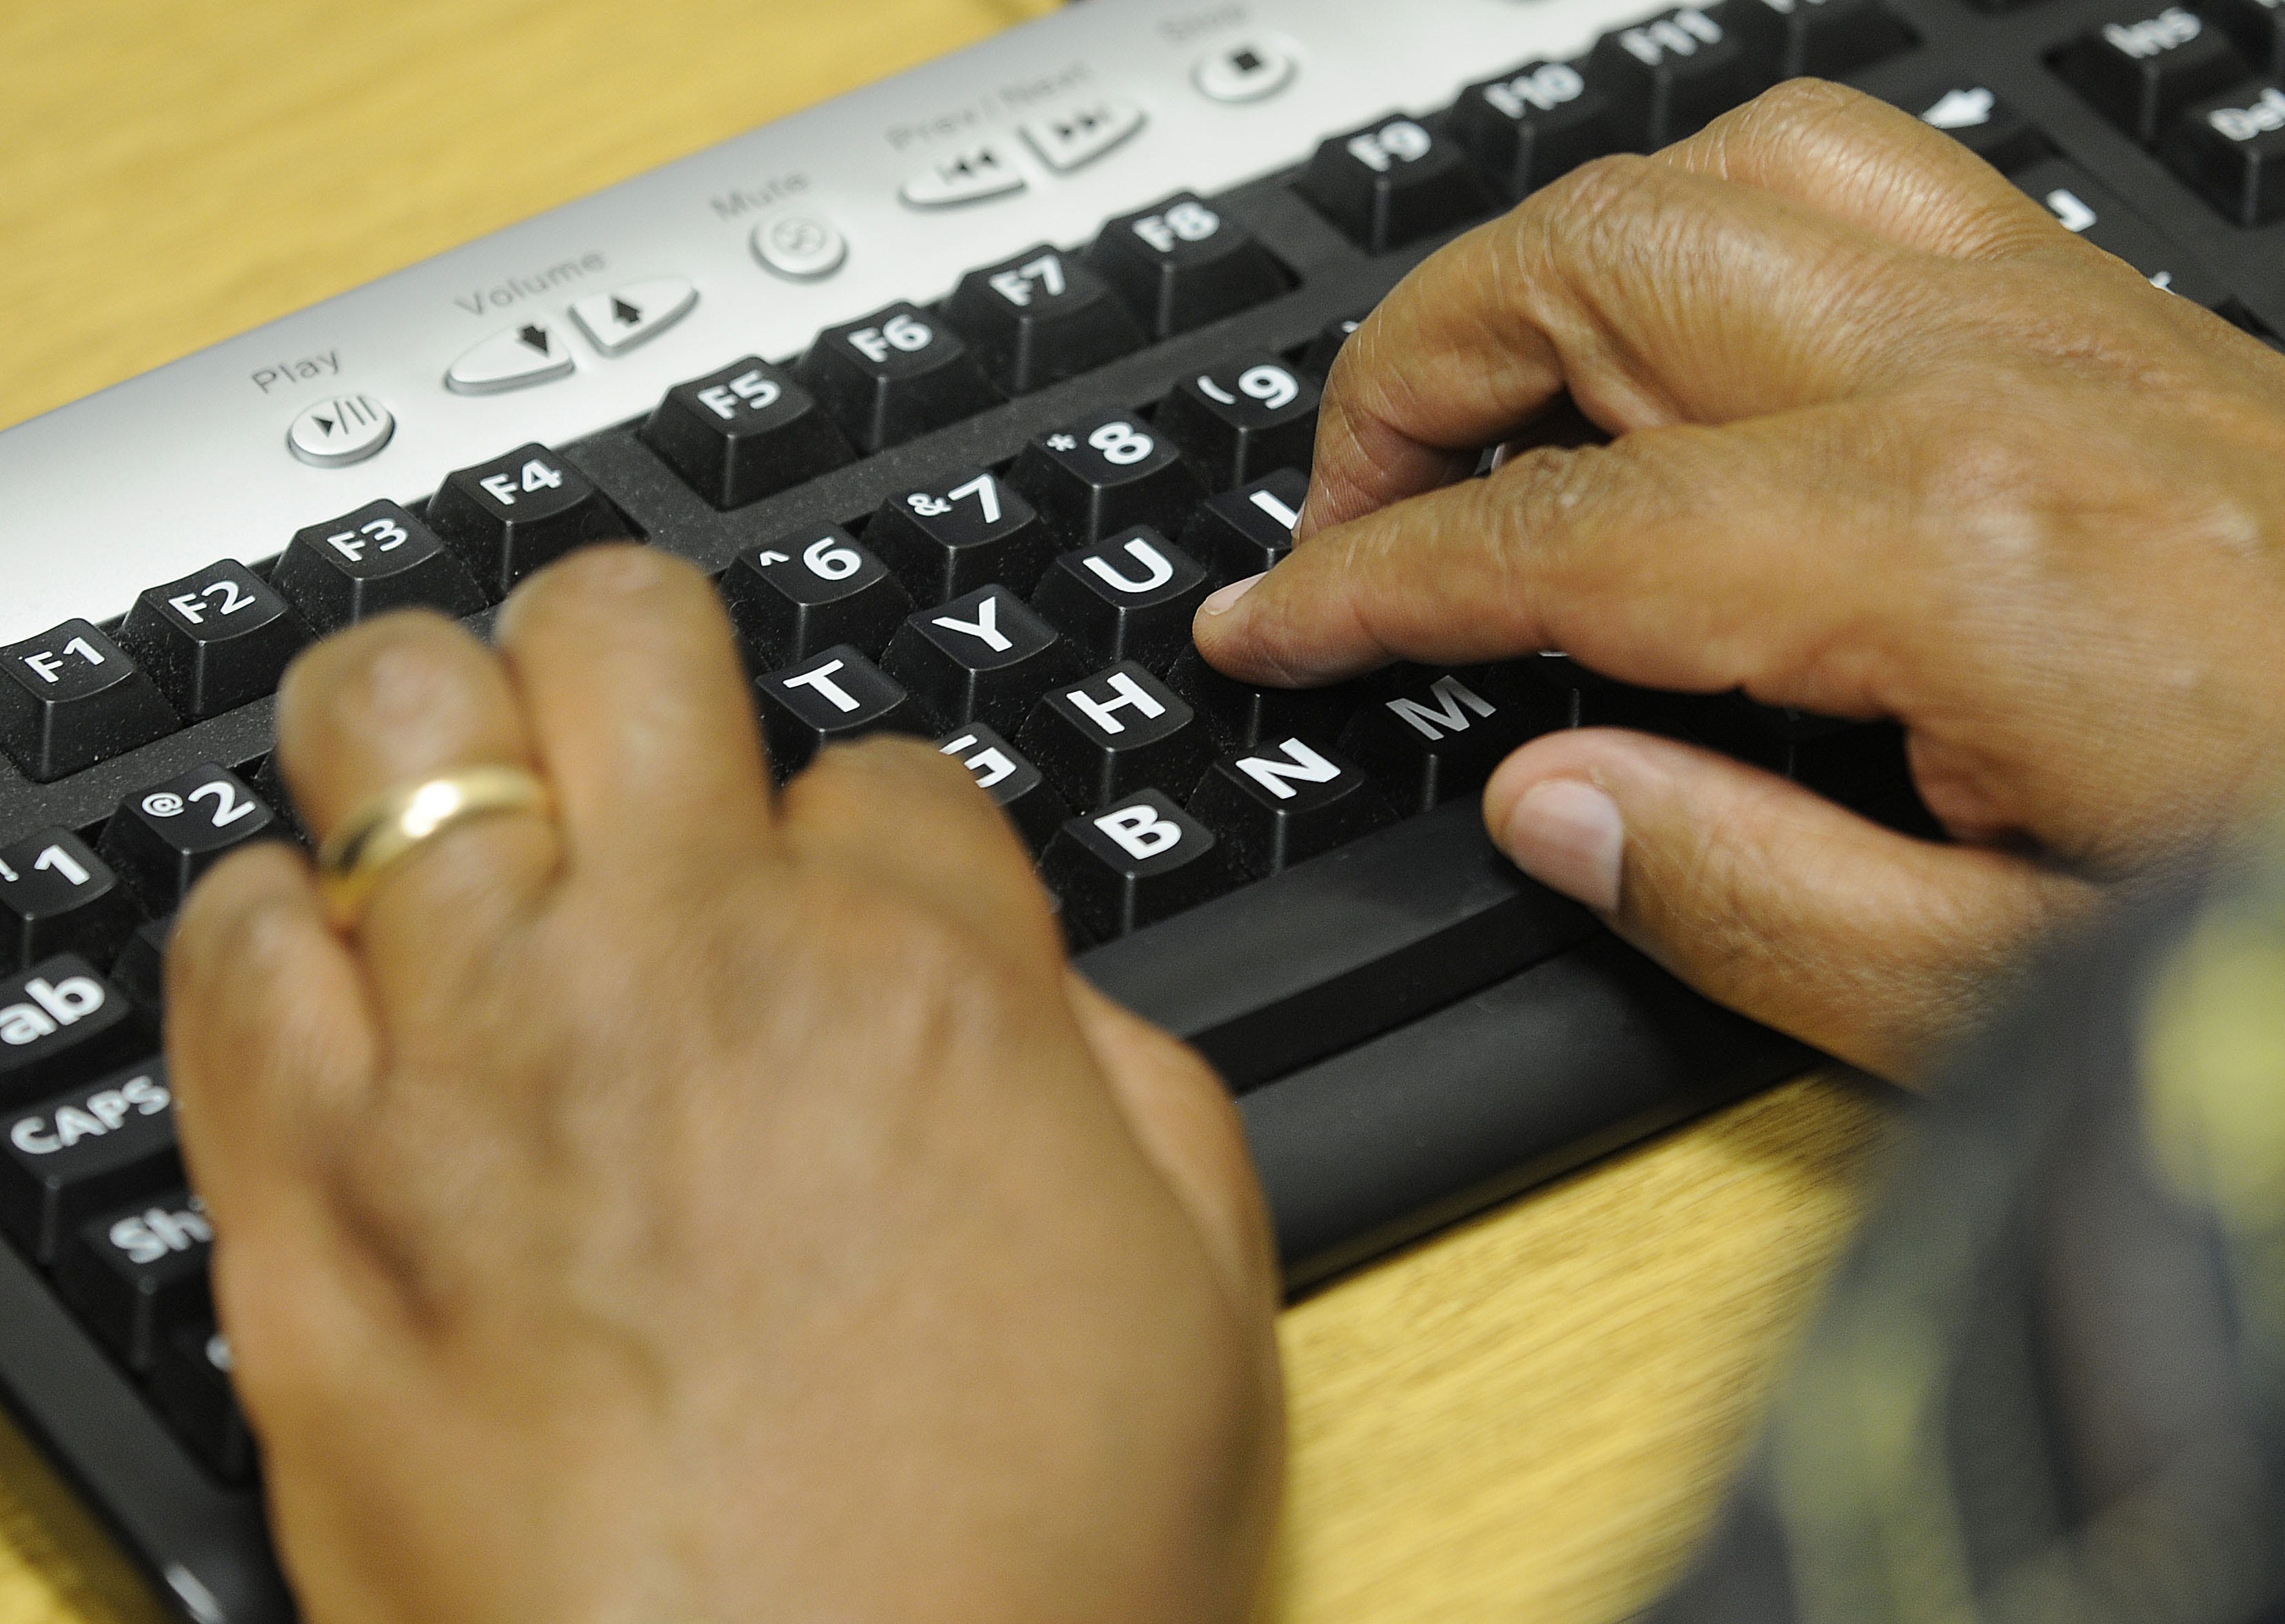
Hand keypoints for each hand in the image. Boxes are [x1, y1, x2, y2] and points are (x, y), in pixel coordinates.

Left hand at [168, 546, 1281, 1623]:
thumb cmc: (1018, 1578)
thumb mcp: (1203, 1301)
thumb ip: (1123, 1078)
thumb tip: (1027, 983)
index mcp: (922, 989)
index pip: (883, 765)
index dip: (871, 828)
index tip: (849, 907)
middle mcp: (687, 978)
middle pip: (620, 632)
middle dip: (635, 659)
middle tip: (636, 742)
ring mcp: (475, 1075)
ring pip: (390, 718)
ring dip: (430, 735)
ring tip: (459, 812)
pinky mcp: (305, 1214)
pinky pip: (229, 952)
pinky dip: (273, 927)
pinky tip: (341, 982)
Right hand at [1197, 80, 2284, 1080]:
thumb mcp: (2001, 998)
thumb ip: (1739, 897)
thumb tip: (1543, 801)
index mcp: (1940, 552)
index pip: (1553, 536)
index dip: (1372, 586)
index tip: (1271, 627)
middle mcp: (1986, 383)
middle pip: (1598, 268)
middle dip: (1410, 378)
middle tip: (1345, 521)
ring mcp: (2056, 322)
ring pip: (1718, 173)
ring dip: (1550, 266)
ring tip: (1481, 401)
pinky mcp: (2110, 321)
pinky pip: (1852, 183)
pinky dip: (1702, 232)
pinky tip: (1682, 343)